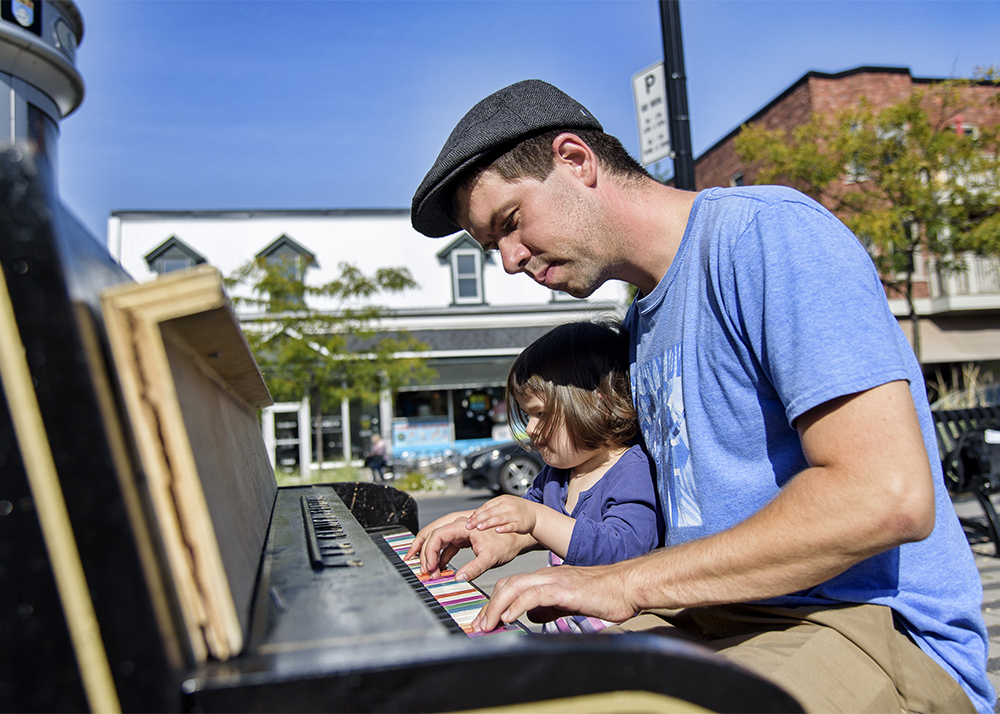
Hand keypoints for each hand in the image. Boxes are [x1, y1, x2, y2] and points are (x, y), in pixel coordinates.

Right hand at [420, 518, 534, 580]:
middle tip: (426, 572)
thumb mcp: (490, 558)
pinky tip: (441, 570)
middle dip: (427, 555)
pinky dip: (442, 559)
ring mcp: (461, 533)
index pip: (438, 535)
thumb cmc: (506, 543)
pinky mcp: (464, 540)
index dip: (430, 551)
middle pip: (435, 538)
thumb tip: (459, 578)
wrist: (517, 539)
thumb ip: (474, 568)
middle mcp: (460, 527)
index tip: (430, 567)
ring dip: (434, 558)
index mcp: (463, 527)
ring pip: (440, 543)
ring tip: (433, 574)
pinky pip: (447, 548)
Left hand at [466, 495, 537, 534]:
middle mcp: (508, 505)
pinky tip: (497, 531)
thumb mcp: (505, 505)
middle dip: (478, 519)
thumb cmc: (517, 510)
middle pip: (490, 512)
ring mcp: (515, 514)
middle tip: (469, 526)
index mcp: (503, 499)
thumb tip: (474, 515)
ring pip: (499, 519)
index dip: (476, 514)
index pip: (486, 506)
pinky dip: (504, 528)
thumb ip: (492, 509)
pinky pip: (511, 526)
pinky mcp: (521, 523)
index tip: (468, 521)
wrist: (536, 514)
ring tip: (479, 528)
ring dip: (488, 523)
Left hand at [471, 561, 638, 631]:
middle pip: (508, 584)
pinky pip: (534, 594)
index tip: (486, 620)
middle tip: (480, 625)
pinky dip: (517, 605)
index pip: (512, 585)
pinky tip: (510, 617)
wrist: (626, 586)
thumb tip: (531, 617)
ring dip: (497, 606)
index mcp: (547, 579)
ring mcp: (554, 580)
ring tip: (488, 624)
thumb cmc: (604, 595)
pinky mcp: (563, 588)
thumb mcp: (569, 603)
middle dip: (489, 605)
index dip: (496, 601)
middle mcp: (546, 576)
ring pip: (515, 586)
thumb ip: (549, 608)